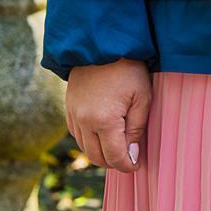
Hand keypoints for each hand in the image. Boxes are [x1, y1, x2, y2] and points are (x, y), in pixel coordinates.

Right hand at [65, 59, 152, 174]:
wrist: (101, 45)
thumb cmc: (127, 70)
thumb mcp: (142, 98)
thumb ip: (137, 130)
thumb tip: (132, 156)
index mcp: (103, 121)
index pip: (114, 157)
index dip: (127, 165)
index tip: (137, 164)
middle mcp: (84, 121)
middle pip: (96, 157)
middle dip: (113, 162)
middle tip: (128, 158)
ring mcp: (73, 115)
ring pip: (85, 148)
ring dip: (100, 152)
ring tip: (118, 147)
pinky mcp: (68, 108)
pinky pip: (76, 134)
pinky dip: (89, 140)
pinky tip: (102, 135)